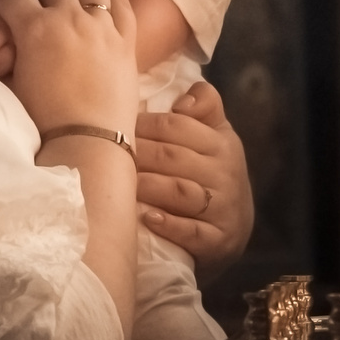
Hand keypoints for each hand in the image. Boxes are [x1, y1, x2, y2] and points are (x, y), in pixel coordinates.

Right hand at [0, 0, 138, 138]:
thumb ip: (10, 49)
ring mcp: (102, 26)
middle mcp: (69, 18)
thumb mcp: (14, 80)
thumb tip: (6, 36)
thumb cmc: (44, 119)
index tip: (5, 0)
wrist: (88, 140)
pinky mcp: (127, 38)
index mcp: (34, 28)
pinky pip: (122, 1)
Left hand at [135, 79, 255, 279]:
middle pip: (173, 156)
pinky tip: (147, 218)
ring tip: (120, 186)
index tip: (115, 126)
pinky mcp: (218, 240)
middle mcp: (225, 172)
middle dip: (137, 154)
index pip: (177, 125)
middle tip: (105, 155)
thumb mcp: (215, 136)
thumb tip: (181, 100)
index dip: (143, 124)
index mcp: (221, 142)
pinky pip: (192, 231)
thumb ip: (203, 107)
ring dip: (147, 186)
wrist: (234, 228)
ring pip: (180, 191)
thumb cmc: (212, 174)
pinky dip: (169, 225)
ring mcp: (223, 207)